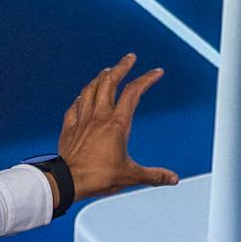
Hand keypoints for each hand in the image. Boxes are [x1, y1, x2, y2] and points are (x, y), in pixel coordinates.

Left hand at [56, 55, 178, 203]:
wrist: (68, 182)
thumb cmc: (97, 178)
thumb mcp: (130, 176)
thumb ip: (153, 175)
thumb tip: (172, 179)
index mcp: (117, 124)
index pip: (133, 92)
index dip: (146, 79)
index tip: (156, 72)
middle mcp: (99, 117)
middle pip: (110, 81)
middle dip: (122, 67)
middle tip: (129, 58)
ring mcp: (82, 120)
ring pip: (91, 89)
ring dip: (100, 77)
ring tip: (107, 71)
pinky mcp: (69, 128)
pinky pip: (74, 106)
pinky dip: (81, 97)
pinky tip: (83, 96)